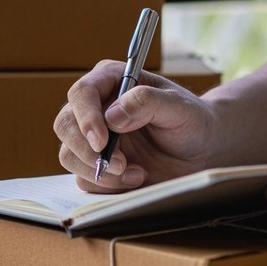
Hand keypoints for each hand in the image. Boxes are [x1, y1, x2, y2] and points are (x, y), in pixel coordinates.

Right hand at [54, 60, 216, 192]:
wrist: (201, 153)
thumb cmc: (192, 122)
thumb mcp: (180, 107)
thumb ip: (148, 102)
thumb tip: (112, 115)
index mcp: (111, 81)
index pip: (82, 93)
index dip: (86, 118)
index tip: (102, 142)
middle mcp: (96, 107)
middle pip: (65, 125)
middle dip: (87, 150)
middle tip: (119, 165)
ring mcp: (92, 137)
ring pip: (69, 154)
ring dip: (99, 171)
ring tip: (136, 172)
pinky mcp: (95, 164)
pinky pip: (83, 178)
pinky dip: (107, 184)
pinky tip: (136, 177)